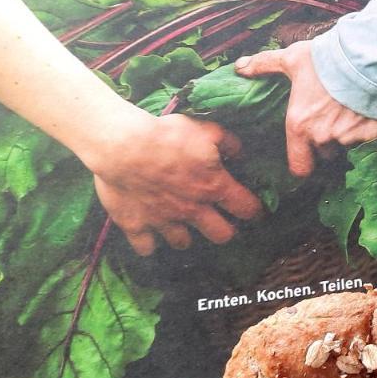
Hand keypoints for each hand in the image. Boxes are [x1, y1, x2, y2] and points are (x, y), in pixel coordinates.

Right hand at [87, 112, 261, 255]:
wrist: (123, 147)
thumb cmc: (167, 135)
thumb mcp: (205, 130)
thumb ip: (227, 142)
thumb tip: (240, 152)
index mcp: (214, 187)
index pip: (246, 208)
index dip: (253, 210)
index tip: (253, 211)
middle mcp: (193, 210)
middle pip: (221, 235)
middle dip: (224, 231)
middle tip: (219, 223)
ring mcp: (164, 221)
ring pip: (182, 242)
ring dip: (184, 236)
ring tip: (180, 225)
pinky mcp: (137, 226)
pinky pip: (145, 247)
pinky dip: (148, 244)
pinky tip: (148, 237)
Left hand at [235, 41, 376, 176]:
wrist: (364, 56)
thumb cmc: (325, 59)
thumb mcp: (290, 59)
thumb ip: (264, 65)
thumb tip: (239, 66)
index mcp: (300, 126)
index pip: (299, 167)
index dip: (303, 163)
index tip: (307, 155)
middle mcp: (323, 137)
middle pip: (324, 152)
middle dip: (327, 140)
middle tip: (330, 117)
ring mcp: (350, 137)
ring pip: (347, 143)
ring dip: (348, 132)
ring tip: (351, 109)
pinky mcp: (373, 132)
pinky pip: (370, 135)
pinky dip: (370, 126)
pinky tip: (369, 107)